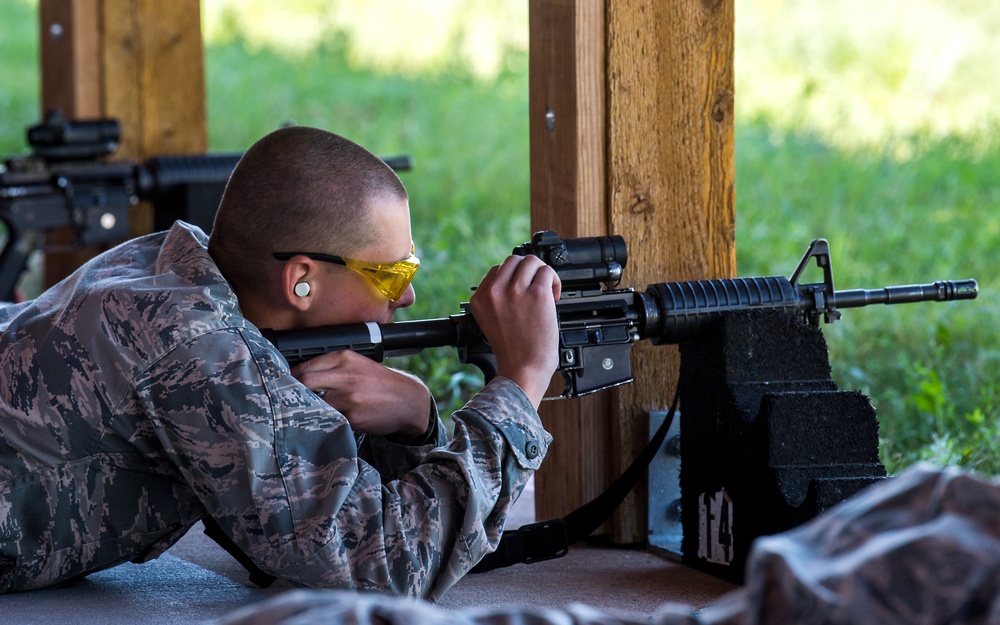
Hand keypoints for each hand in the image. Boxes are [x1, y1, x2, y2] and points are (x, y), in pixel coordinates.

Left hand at [292, 350, 431, 437]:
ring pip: (313, 403)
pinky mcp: (353, 417)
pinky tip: (327, 422)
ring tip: (305, 414)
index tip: (284, 386)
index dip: (290, 378)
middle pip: (304, 382)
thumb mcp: (358, 365)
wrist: (408, 401)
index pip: (305, 366)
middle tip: (288, 401)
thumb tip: (298, 376)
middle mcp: (346, 375)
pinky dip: (324, 422)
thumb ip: (331, 367)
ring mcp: (349, 397)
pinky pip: (329, 419)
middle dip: (293, 393)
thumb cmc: (379, 384)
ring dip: (307, 410)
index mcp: (345, 358)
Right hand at [469, 254, 561, 406]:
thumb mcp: (491, 321)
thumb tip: (515, 281)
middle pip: (512, 261)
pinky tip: (553, 297)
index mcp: (480, 299)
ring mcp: (515, 291)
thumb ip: (497, 300)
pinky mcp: (536, 293)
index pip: (496, 271)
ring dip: (542, 274)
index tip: (522, 289)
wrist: (523, 368)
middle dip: (527, 272)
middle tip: (536, 287)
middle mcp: (495, 292)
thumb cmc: (512, 351)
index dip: (513, 278)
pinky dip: (554, 281)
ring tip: (546, 291)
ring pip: (531, 262)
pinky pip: (547, 272)